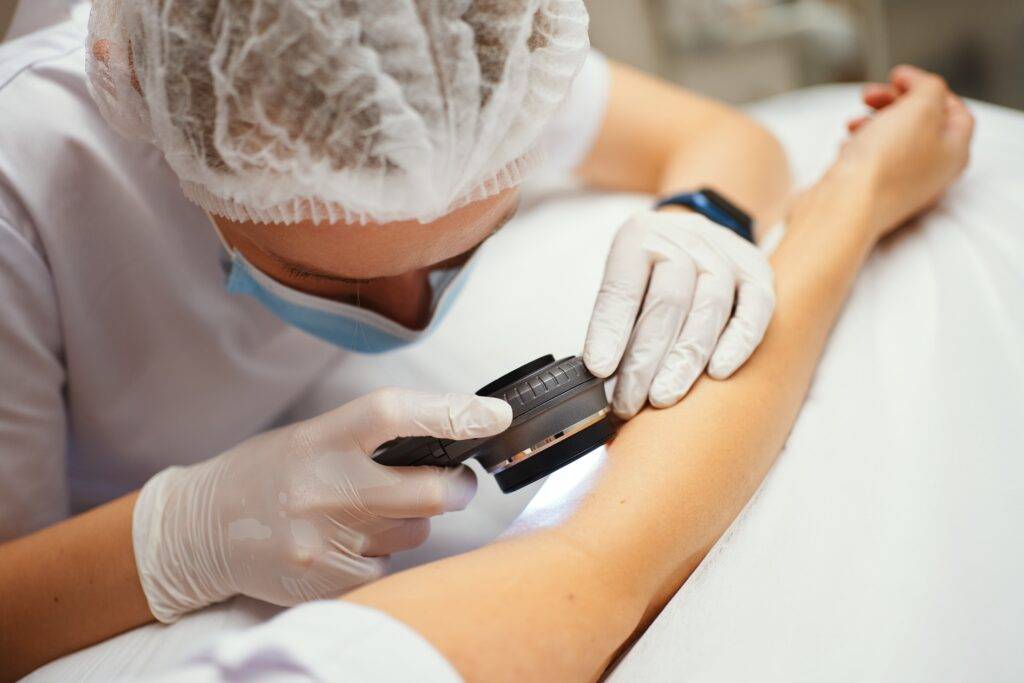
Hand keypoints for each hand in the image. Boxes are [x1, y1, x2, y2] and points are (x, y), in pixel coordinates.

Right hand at [133, 389, 511, 621]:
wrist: (199, 531)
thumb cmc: (267, 474)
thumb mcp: (312, 436)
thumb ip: (373, 436)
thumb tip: (450, 434)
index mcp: (321, 439)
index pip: (395, 416)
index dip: (453, 413)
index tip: (493, 415)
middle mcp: (323, 490)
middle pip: (426, 492)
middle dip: (457, 487)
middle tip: (457, 482)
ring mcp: (325, 542)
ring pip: (414, 533)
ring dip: (414, 521)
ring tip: (373, 511)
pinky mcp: (326, 581)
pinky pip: (387, 565)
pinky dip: (383, 552)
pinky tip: (350, 540)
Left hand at [584, 210, 774, 418]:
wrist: (694, 233)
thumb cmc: (651, 268)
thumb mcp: (622, 277)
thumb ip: (613, 319)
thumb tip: (600, 375)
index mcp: (639, 237)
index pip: (623, 287)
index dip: (610, 331)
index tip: (600, 370)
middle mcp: (684, 238)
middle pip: (667, 301)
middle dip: (645, 359)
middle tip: (628, 401)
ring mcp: (725, 253)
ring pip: (709, 307)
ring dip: (685, 359)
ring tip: (663, 397)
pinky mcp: (757, 273)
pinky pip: (753, 310)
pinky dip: (737, 343)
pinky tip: (718, 372)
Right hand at [840, 65, 974, 239]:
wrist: (846, 206)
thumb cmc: (884, 162)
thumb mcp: (920, 108)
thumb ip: (929, 88)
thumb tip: (922, 87)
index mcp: (955, 152)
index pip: (955, 110)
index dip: (926, 87)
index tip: (897, 77)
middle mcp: (934, 172)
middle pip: (922, 124)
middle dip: (894, 102)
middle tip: (870, 95)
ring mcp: (904, 186)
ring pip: (894, 141)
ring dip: (874, 122)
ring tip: (852, 121)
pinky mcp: (875, 193)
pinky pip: (873, 161)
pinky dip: (861, 145)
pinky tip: (846, 144)